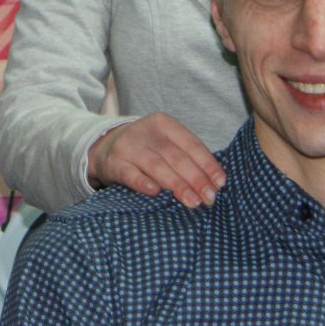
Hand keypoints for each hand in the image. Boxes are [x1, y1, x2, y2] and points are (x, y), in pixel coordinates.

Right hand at [87, 113, 225, 208]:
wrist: (105, 147)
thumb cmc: (146, 149)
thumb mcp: (165, 143)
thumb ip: (186, 157)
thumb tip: (214, 183)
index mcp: (164, 124)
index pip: (191, 144)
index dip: (207, 164)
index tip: (219, 183)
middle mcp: (146, 131)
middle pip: (176, 156)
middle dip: (196, 178)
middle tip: (209, 198)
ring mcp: (128, 146)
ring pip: (156, 165)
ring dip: (177, 185)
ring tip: (192, 201)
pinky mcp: (114, 163)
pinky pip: (130, 174)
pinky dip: (143, 182)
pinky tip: (155, 192)